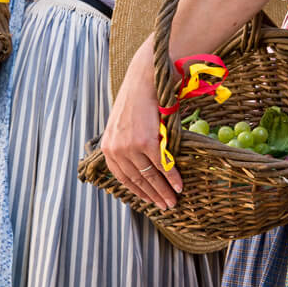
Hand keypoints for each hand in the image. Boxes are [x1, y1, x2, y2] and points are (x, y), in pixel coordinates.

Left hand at [101, 36, 182, 210]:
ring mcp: (131, 147)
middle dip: (153, 196)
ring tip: (173, 201)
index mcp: (108, 148)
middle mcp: (116, 149)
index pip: (122, 178)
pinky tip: (179, 186)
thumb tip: (140, 167)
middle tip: (166, 206)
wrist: (144, 80)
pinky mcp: (147, 142)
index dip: (138, 192)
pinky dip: (173, 178)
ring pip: (150, 176)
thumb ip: (126, 145)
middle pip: (137, 180)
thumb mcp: (123, 126)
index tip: (149, 201)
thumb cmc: (137, 101)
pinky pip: (162, 165)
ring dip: (164, 191)